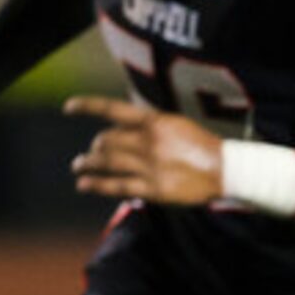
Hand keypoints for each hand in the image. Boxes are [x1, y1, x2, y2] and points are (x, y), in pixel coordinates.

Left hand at [64, 96, 222, 205]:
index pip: (113, 110)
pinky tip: (83, 184)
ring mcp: (149, 165)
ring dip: (87, 163)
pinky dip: (95, 184)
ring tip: (78, 166)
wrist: (226, 170)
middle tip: (91, 152)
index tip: (68, 107)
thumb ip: (148, 125)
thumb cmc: (200, 146)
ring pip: (106, 162)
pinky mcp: (152, 188)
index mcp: (155, 121)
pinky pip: (115, 185)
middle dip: (96, 146)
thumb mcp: (175, 125)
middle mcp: (148, 141)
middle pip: (106, 140)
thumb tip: (120, 127)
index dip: (88, 106)